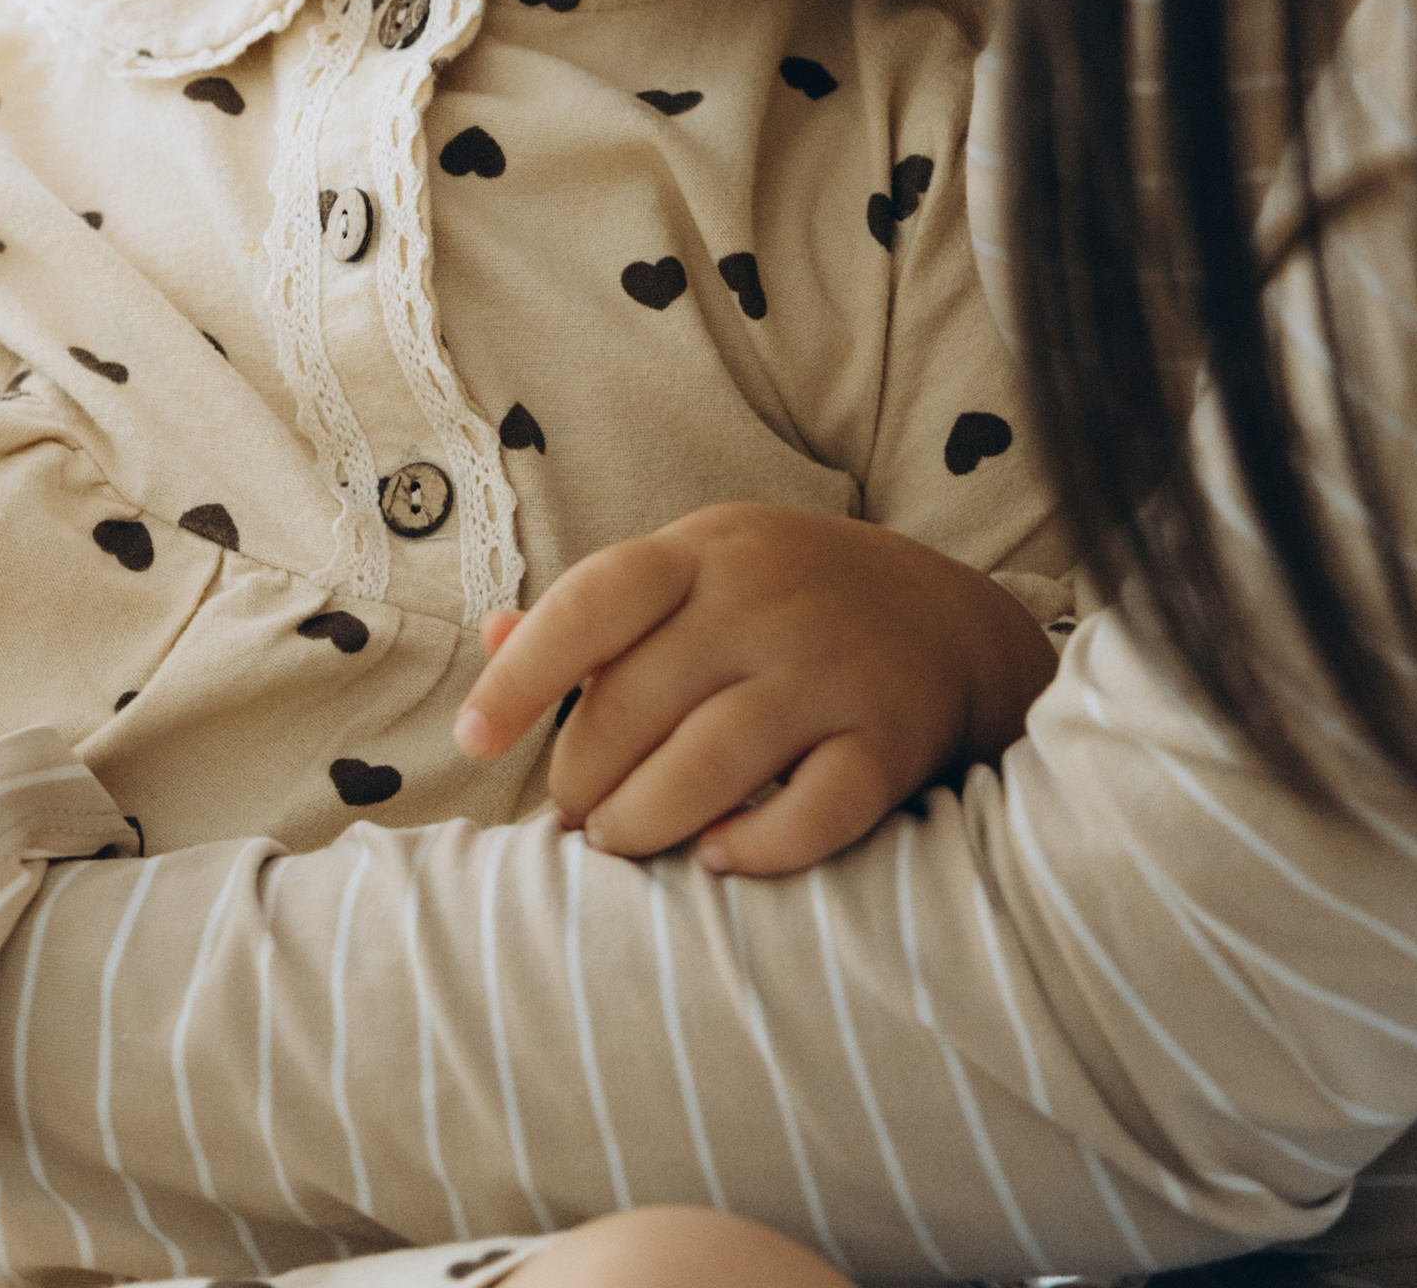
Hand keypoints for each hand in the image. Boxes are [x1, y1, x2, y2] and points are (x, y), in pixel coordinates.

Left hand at [454, 504, 1056, 874]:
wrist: (944, 620)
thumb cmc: (781, 602)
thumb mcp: (694, 573)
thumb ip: (598, 613)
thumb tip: (494, 635)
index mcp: (700, 554)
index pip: (594, 601)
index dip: (524, 673)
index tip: (471, 739)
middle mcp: (763, 602)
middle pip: (642, 700)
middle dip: (584, 775)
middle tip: (571, 817)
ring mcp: (830, 670)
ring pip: (715, 760)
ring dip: (648, 820)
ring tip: (618, 844)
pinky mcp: (889, 740)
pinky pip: (815, 811)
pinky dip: (758, 847)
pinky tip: (719, 861)